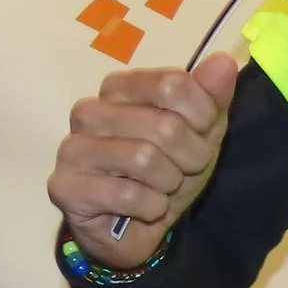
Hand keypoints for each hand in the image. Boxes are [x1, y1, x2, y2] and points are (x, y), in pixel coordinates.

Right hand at [47, 52, 239, 268]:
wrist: (138, 226)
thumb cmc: (167, 169)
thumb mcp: (201, 131)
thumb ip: (212, 95)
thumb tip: (223, 61)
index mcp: (120, 88)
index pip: (172, 84)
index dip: (202, 115)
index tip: (202, 133)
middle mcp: (89, 111)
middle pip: (164, 125)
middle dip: (190, 156)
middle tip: (183, 170)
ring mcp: (72, 148)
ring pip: (144, 158)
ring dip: (170, 183)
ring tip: (162, 188)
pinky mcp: (64, 186)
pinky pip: (127, 194)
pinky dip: (151, 206)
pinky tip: (144, 207)